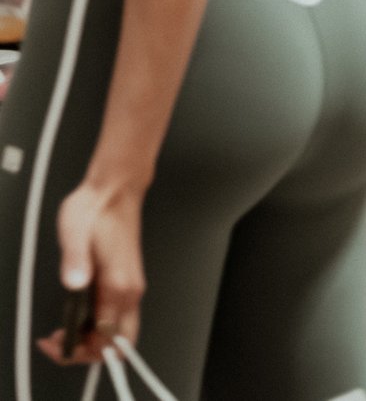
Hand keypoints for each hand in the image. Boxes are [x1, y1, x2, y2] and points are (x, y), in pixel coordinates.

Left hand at [40, 179, 143, 365]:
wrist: (115, 190)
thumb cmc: (96, 209)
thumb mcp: (74, 231)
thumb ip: (74, 260)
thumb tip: (74, 284)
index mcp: (118, 284)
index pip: (107, 338)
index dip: (79, 349)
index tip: (56, 340)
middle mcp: (129, 290)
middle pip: (119, 343)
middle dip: (89, 352)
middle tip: (61, 341)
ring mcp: (130, 287)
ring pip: (118, 333)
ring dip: (91, 341)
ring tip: (63, 330)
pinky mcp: (126, 283)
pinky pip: (116, 319)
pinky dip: (96, 328)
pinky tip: (75, 316)